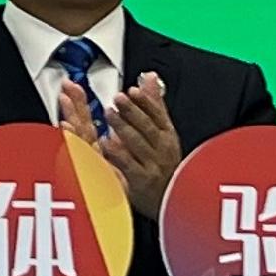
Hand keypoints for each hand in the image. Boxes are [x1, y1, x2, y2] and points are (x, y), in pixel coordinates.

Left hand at [104, 72, 188, 214]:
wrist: (169, 199)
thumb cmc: (163, 164)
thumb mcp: (163, 132)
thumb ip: (154, 105)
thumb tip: (150, 77)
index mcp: (167, 136)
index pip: (157, 115)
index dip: (145, 102)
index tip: (133, 90)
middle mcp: (161, 149)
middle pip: (147, 127)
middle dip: (133, 111)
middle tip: (118, 98)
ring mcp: (152, 165)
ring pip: (137, 143)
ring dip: (123, 126)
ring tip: (109, 113)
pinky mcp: (140, 180)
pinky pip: (128, 164)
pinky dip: (117, 152)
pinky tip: (106, 142)